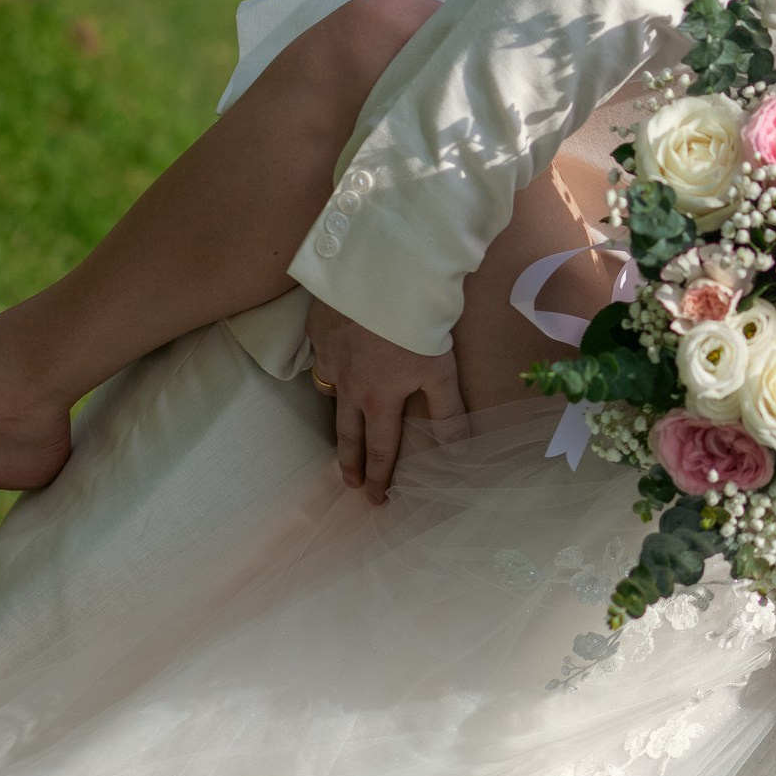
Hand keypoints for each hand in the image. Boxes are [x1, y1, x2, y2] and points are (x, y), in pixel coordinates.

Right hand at [305, 299, 462, 502]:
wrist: (379, 276)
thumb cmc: (416, 324)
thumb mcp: (440, 370)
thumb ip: (447, 411)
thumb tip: (458, 450)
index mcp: (380, 399)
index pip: (380, 448)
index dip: (378, 476)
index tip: (374, 499)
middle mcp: (348, 385)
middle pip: (346, 432)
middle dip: (349, 461)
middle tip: (348, 482)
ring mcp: (328, 357)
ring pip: (328, 392)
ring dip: (335, 412)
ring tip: (342, 422)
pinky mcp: (318, 330)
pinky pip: (320, 356)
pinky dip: (326, 365)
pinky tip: (334, 359)